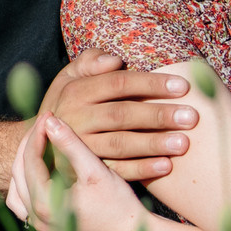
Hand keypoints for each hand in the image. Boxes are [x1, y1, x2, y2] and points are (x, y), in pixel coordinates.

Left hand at [4, 114, 149, 230]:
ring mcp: (39, 227)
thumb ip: (71, 145)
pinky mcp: (46, 229)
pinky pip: (24, 203)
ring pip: (16, 189)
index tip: (49, 114)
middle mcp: (36, 218)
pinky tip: (42, 170)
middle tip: (45, 124)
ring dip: (24, 164)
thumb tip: (50, 120)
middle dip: (29, 145)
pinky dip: (28, 183)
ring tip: (40, 144)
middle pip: (18, 172)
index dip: (38, 134)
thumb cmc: (119, 206)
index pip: (29, 160)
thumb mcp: (95, 171)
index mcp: (44, 203)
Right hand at [38, 50, 195, 181]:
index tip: (182, 86)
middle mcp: (75, 119)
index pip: (118, 84)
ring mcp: (79, 147)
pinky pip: (115, 170)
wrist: (39, 142)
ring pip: (119, 145)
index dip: (150, 84)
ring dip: (152, 144)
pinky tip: (166, 166)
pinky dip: (141, 170)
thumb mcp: (69, 76)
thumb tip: (115, 60)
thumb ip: (90, 61)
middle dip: (157, 116)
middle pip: (121, 115)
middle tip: (191, 117)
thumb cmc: (66, 102)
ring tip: (183, 144)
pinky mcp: (85, 169)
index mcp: (75, 92)